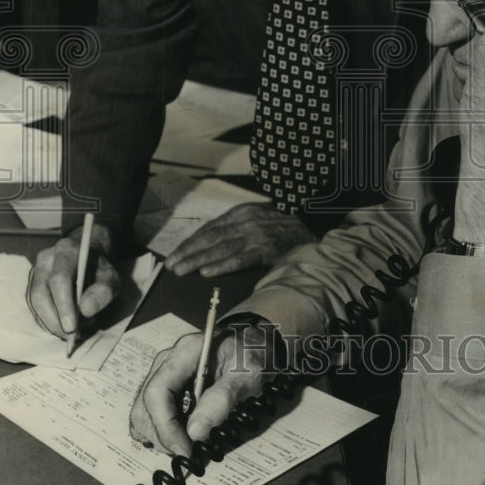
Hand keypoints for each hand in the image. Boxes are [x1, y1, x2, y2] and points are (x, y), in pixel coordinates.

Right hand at [26, 222, 119, 337]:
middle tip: (71, 336)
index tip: (71, 328)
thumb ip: (103, 291)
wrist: (86, 258)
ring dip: (50, 322)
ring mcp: (35, 272)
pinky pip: (34, 307)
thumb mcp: (110, 277)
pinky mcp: (31, 284)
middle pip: (40, 293)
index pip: (59, 279)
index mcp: (66, 251)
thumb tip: (86, 310)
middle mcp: (46, 260)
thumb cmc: (99, 269)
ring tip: (71, 332)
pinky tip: (62, 326)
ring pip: (34, 303)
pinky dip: (47, 321)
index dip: (63, 305)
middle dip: (54, 320)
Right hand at [129, 323, 274, 455]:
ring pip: (143, 412)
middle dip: (164, 436)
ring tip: (188, 445)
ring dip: (161, 436)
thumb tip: (194, 433)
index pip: (158, 391)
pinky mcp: (165, 386)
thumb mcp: (246, 376)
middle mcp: (167, 361)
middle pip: (146, 404)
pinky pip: (149, 413)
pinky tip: (181, 436)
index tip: (186, 449)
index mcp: (185, 352)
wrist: (252, 346)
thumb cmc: (251, 357)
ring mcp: (163, 373)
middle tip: (190, 452)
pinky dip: (160, 431)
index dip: (167, 426)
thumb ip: (222, 400)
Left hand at [164, 202, 313, 276]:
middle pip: (210, 238)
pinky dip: (222, 265)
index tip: (174, 254)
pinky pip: (240, 258)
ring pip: (220, 249)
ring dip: (197, 260)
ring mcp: (256, 235)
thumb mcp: (259, 218)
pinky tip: (207, 272)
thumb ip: (239, 227)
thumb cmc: (285, 225)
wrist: (315, 226)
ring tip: (180, 271)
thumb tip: (213, 245)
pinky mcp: (267, 249)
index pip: (209, 229)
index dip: (190, 242)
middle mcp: (246, 221)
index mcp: (242, 212)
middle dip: (187, 252)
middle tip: (170, 266)